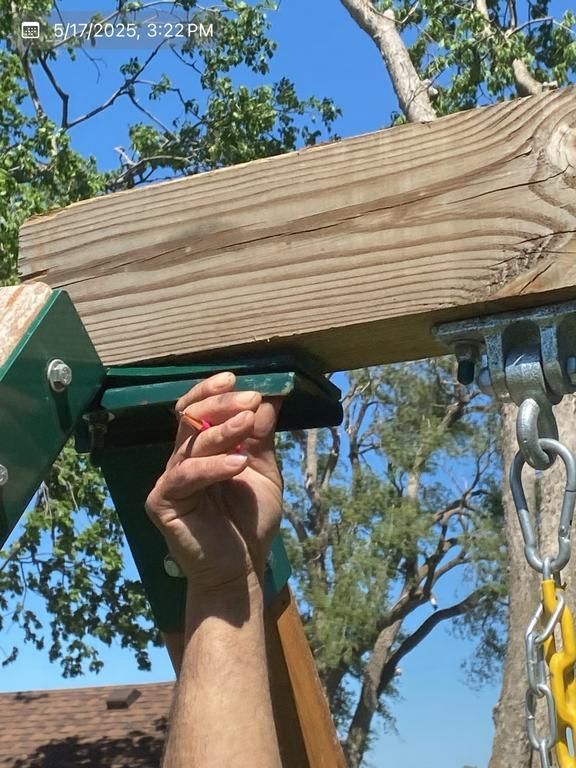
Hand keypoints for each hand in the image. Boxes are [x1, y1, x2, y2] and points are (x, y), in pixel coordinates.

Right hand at [145, 371, 282, 593]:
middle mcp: (181, 459)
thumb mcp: (263, 472)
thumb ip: (261, 438)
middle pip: (190, 419)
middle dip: (220, 404)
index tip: (235, 378)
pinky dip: (213, 466)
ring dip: (222, 429)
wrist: (242, 569)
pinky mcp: (162, 502)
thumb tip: (269, 399)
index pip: (197, 411)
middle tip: (250, 398)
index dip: (210, 392)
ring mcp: (169, 480)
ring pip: (190, 443)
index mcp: (201, 449)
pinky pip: (185, 476)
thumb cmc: (249, 522)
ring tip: (249, 422)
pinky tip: (240, 463)